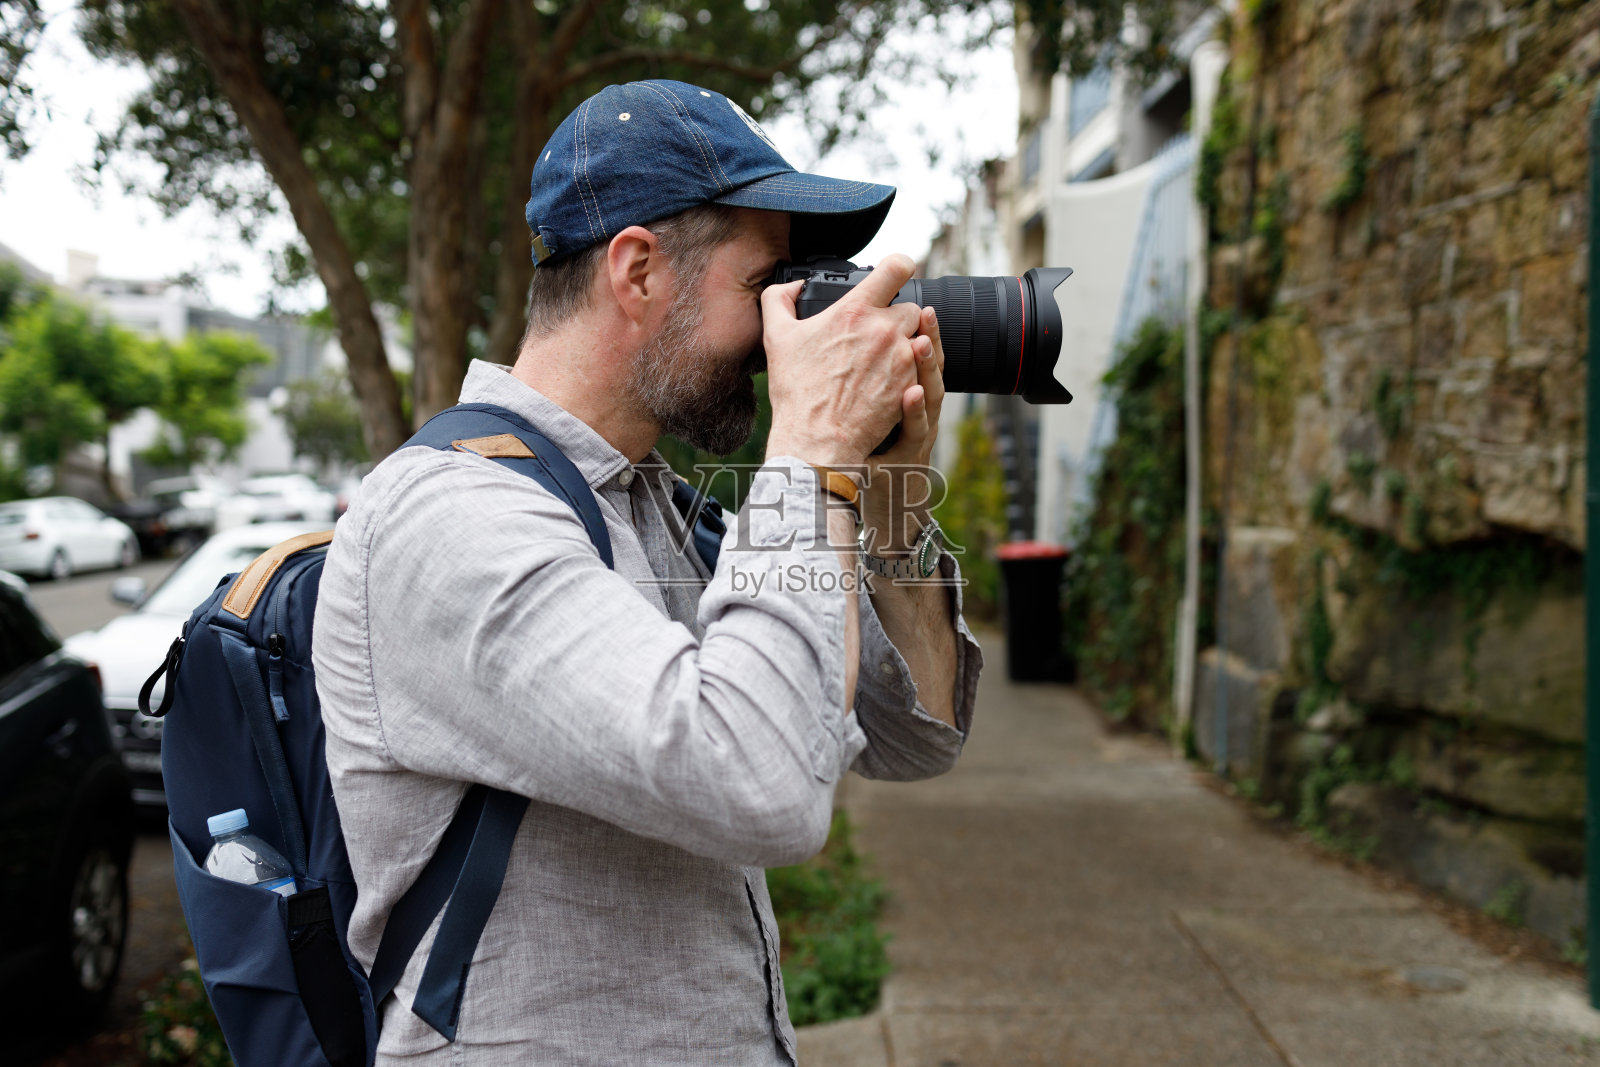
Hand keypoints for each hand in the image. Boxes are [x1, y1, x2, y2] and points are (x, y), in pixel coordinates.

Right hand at [761, 253, 924, 467]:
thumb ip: (779, 299)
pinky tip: (884, 384)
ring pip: (919, 339)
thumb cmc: (797, 391)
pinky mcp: (912, 385)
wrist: (818, 439)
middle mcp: (884, 329)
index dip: (900, 266)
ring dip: (905, 346)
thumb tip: (794, 286)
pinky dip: (907, 373)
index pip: (898, 267)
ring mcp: (902, 358)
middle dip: (897, 318)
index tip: (897, 273)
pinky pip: (920, 369)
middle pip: (911, 307)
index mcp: (854, 310)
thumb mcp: (776, 337)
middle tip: (875, 336)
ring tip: (880, 363)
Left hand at [859, 303, 943, 554]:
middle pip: (925, 360)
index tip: (905, 285)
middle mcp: (914, 402)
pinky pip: (916, 430)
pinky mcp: (911, 454)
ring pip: (930, 390)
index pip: (909, 343)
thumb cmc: (861, 449)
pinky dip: (915, 411)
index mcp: (899, 385)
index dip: (911, 317)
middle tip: (922, 310)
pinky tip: (909, 394)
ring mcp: (916, 427)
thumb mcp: (861, 405)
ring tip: (920, 342)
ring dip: (928, 364)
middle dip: (925, 333)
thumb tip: (824, 332)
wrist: (862, 497)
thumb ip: (854, 371)